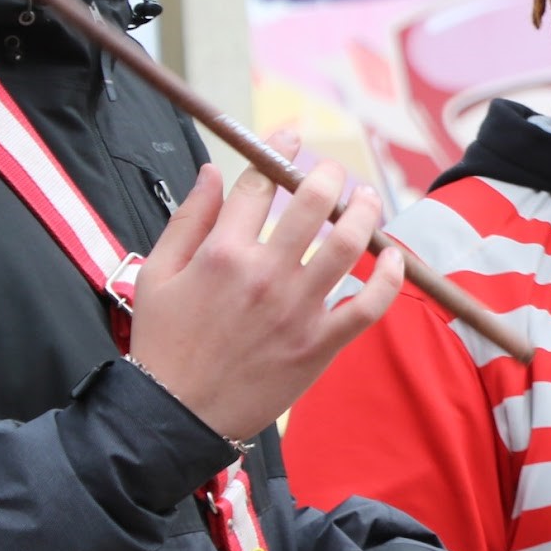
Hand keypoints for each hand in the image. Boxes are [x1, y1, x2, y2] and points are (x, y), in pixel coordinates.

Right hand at [126, 136, 403, 443]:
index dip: (277, 150)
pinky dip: (390, 278)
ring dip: (366, 213)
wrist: (174, 415)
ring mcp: (298, 310)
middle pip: (313, 203)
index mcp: (222, 254)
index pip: (259, 184)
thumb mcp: (156, 274)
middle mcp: (265, 275)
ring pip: (350, 245)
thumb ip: (188, 219)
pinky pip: (370, 305)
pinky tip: (395, 257)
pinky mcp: (320, 343)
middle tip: (333, 170)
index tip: (290, 134)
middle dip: (329, 174)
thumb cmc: (163, 344)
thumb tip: (213, 171)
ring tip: (368, 198)